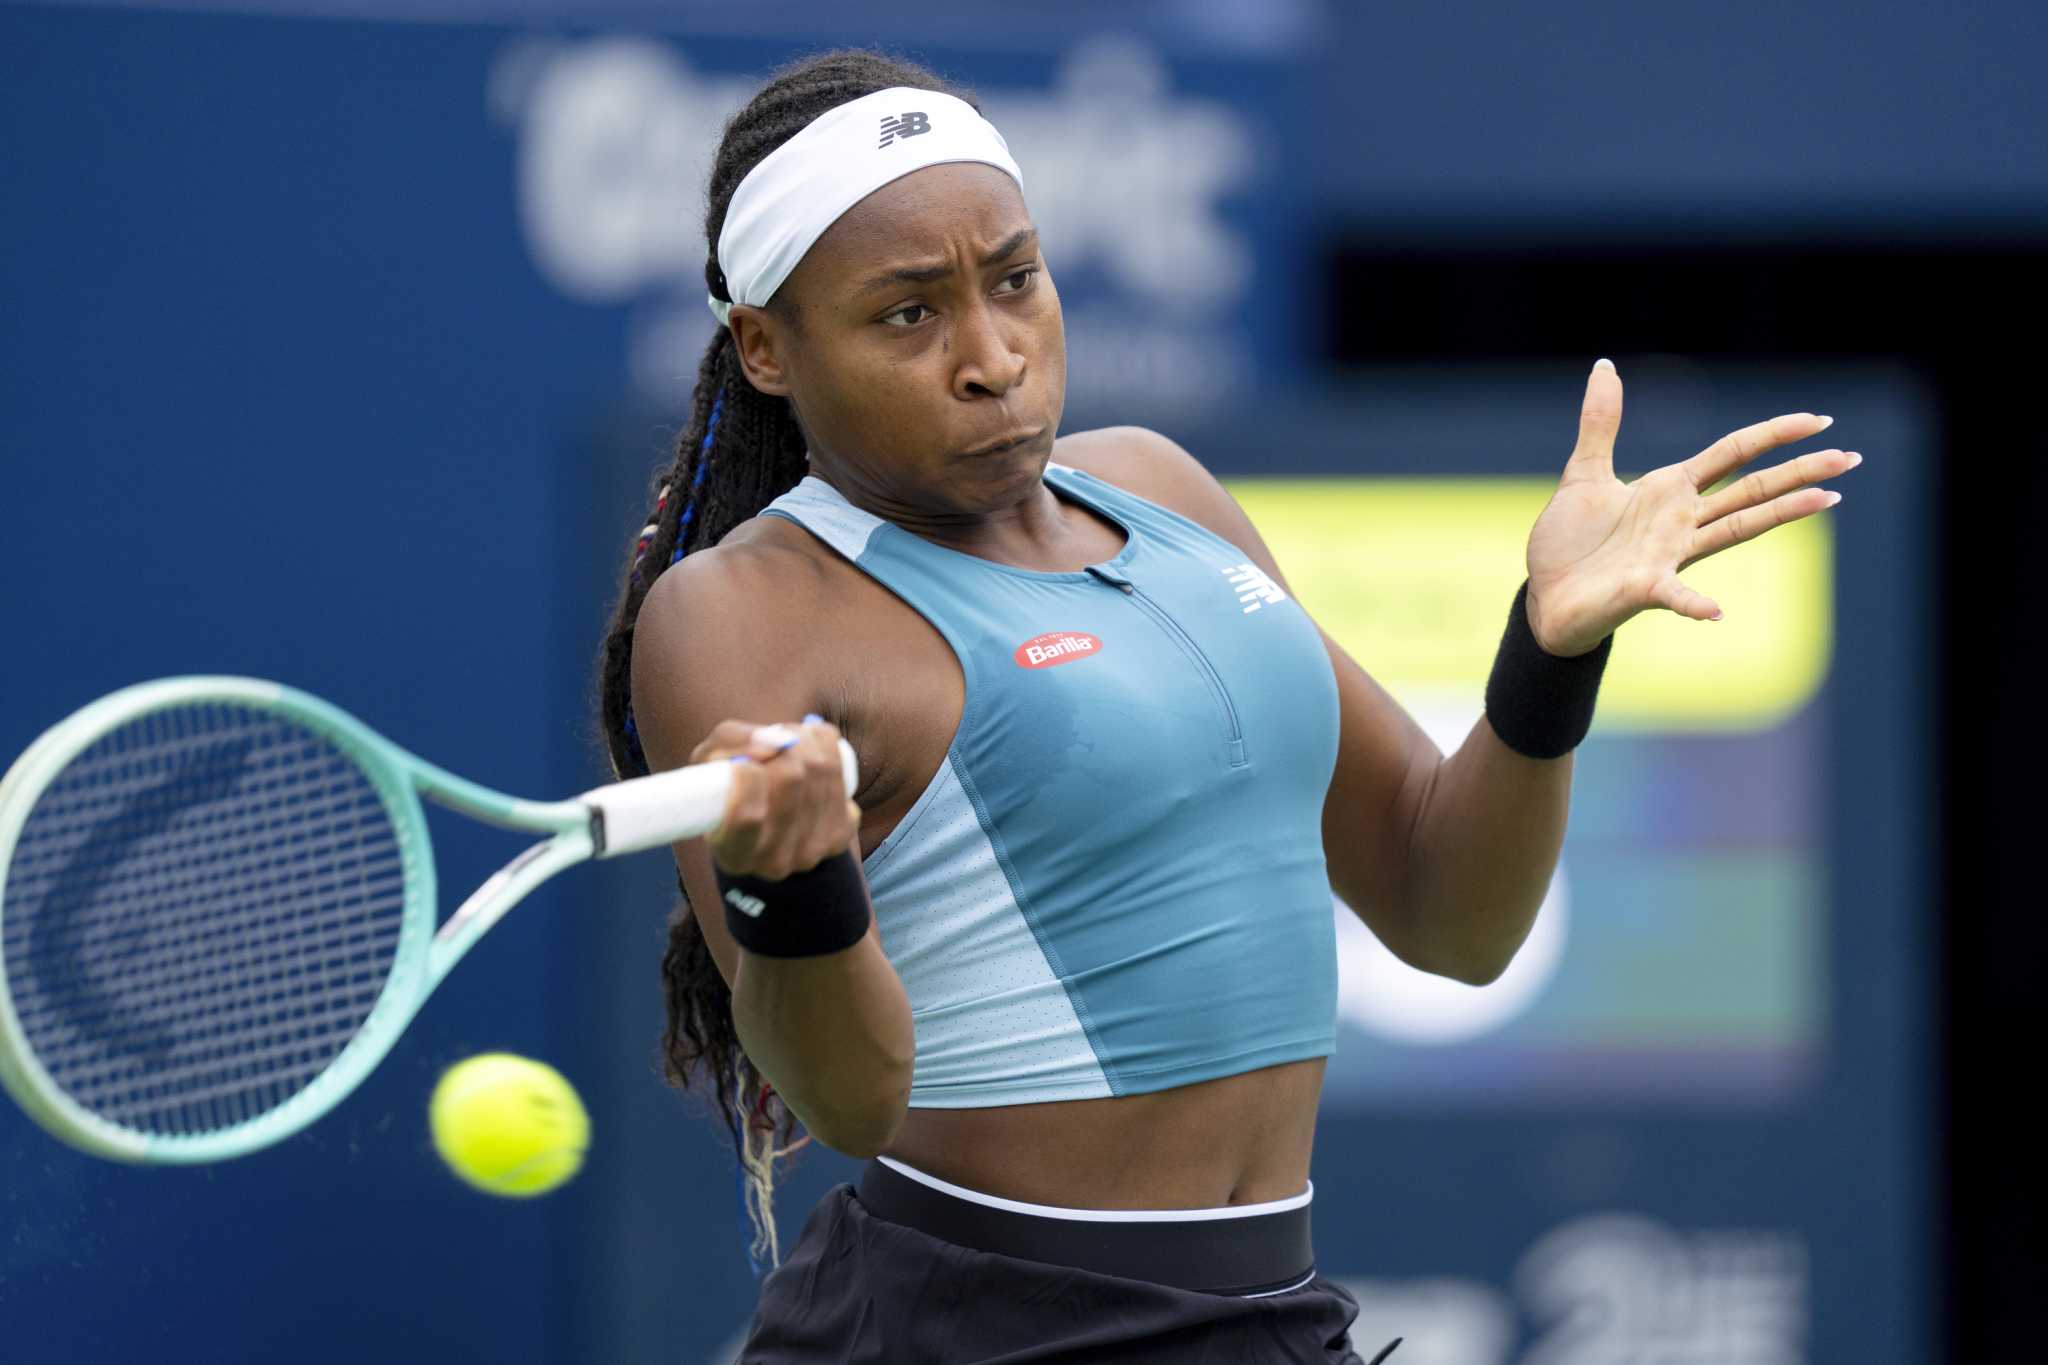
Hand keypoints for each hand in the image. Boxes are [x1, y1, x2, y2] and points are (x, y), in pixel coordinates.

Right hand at [689, 717, 861, 879]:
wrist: (768, 821)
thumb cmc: (727, 787)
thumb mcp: (707, 764)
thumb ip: (729, 743)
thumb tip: (776, 741)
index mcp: (734, 855)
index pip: (747, 815)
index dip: (747, 776)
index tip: (741, 760)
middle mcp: (774, 862)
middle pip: (791, 778)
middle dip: (783, 743)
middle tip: (772, 738)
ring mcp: (812, 851)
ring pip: (821, 769)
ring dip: (805, 738)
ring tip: (788, 739)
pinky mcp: (839, 835)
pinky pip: (842, 771)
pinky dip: (826, 746)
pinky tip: (812, 747)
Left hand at [1522, 359, 1860, 656]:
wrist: (1543, 597)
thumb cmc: (1570, 542)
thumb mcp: (1583, 473)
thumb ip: (1600, 423)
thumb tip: (1605, 366)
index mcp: (1669, 490)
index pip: (1734, 454)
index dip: (1773, 434)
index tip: (1818, 419)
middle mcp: (1681, 522)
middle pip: (1752, 490)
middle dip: (1800, 472)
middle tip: (1851, 456)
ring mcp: (1668, 557)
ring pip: (1735, 529)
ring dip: (1780, 514)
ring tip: (1827, 499)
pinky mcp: (1643, 589)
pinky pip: (1674, 596)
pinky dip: (1694, 604)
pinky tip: (1718, 612)